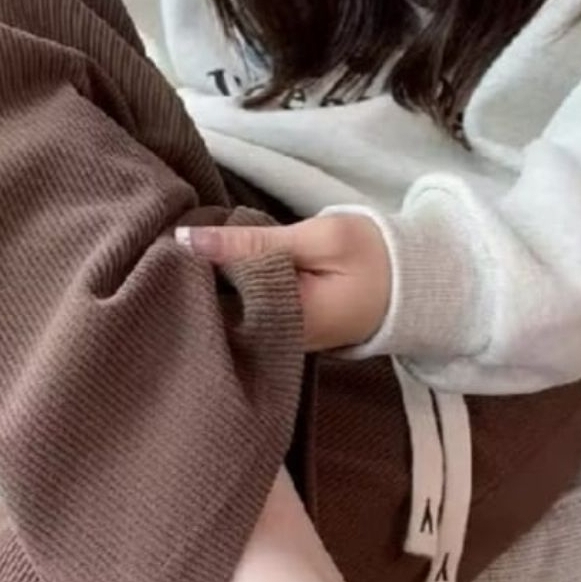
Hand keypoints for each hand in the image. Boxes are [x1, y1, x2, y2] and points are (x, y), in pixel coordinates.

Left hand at [176, 214, 390, 350]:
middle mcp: (272, 342)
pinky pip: (239, 309)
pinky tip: (212, 263)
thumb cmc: (373, 256)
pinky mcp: (277, 327)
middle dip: (189, 279)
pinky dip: (225, 287)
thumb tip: (186, 238)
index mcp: (284, 326)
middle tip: (166, 241)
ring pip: (223, 311)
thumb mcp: (319, 239)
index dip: (184, 274)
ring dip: (205, 282)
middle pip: (212, 313)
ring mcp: (274, 339)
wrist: (416, 283)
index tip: (164, 242)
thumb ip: (254, 242)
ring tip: (182, 248)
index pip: (211, 306)